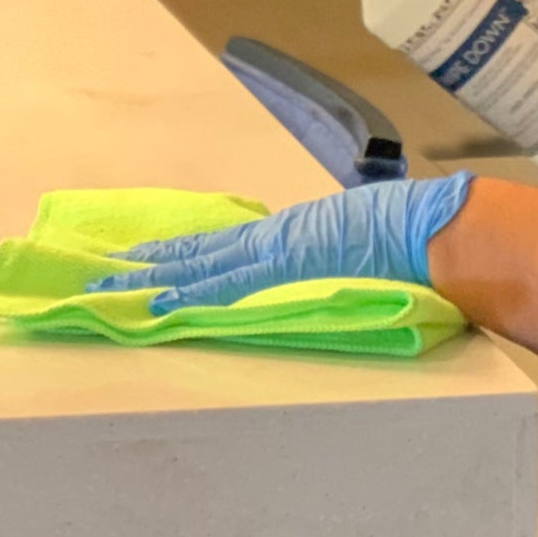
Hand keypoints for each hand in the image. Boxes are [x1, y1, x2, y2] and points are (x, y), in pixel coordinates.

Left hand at [91, 172, 473, 311]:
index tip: (147, 259)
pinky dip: (186, 294)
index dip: (184, 255)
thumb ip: (337, 261)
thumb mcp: (367, 244)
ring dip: (152, 280)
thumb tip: (330, 274)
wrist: (436, 232)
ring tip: (107, 288)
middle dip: (151, 265)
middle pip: (201, 254)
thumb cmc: (416, 236)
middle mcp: (278, 241)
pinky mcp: (281, 269)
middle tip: (102, 273)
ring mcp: (277, 254)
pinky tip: (153, 304)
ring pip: (199, 268)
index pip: (227, 248)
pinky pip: (222, 286)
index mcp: (297, 237)